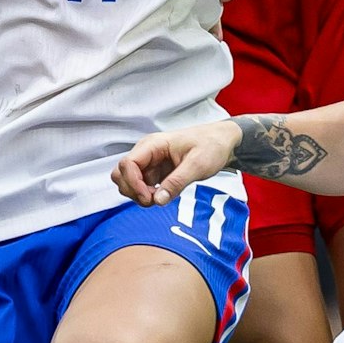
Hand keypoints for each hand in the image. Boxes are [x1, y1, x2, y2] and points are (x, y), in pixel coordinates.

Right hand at [114, 121, 242, 206]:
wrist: (222, 142)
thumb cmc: (212, 146)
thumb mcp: (198, 164)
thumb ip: (177, 182)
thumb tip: (158, 200)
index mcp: (153, 144)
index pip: (127, 164)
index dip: (133, 184)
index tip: (150, 198)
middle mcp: (146, 152)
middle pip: (121, 174)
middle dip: (132, 191)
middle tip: (154, 200)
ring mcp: (149, 162)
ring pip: (128, 182)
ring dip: (138, 195)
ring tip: (161, 198)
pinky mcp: (155, 172)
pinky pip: (140, 186)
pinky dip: (146, 195)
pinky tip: (163, 196)